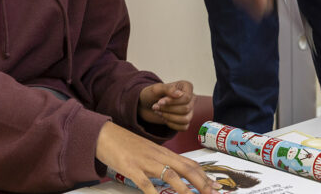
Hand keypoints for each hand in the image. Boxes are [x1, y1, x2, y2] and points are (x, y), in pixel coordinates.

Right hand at [96, 122, 220, 193]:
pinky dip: (153, 193)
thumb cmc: (125, 144)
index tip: (216, 186)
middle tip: (214, 193)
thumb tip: (173, 174)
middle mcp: (158, 155)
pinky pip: (145, 183)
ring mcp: (145, 161)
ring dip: (185, 189)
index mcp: (163, 152)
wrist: (104, 134)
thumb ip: (160, 161)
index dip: (204, 175)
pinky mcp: (131, 167)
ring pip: (171, 175)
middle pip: (186, 169)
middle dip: (202, 183)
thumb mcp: (147, 152)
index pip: (189, 163)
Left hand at [139, 80, 194, 130]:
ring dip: (169, 117)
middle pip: (186, 109)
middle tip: (155, 107)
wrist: (145, 105)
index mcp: (186, 87)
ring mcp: (189, 110)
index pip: (186, 98)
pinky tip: (164, 118)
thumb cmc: (151, 94)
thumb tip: (179, 94)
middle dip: (168, 109)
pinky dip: (172, 124)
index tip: (159, 102)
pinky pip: (184, 127)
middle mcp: (190, 98)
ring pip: (185, 119)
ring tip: (159, 112)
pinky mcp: (185, 120)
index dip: (173, 102)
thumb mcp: (156, 89)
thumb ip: (168, 89)